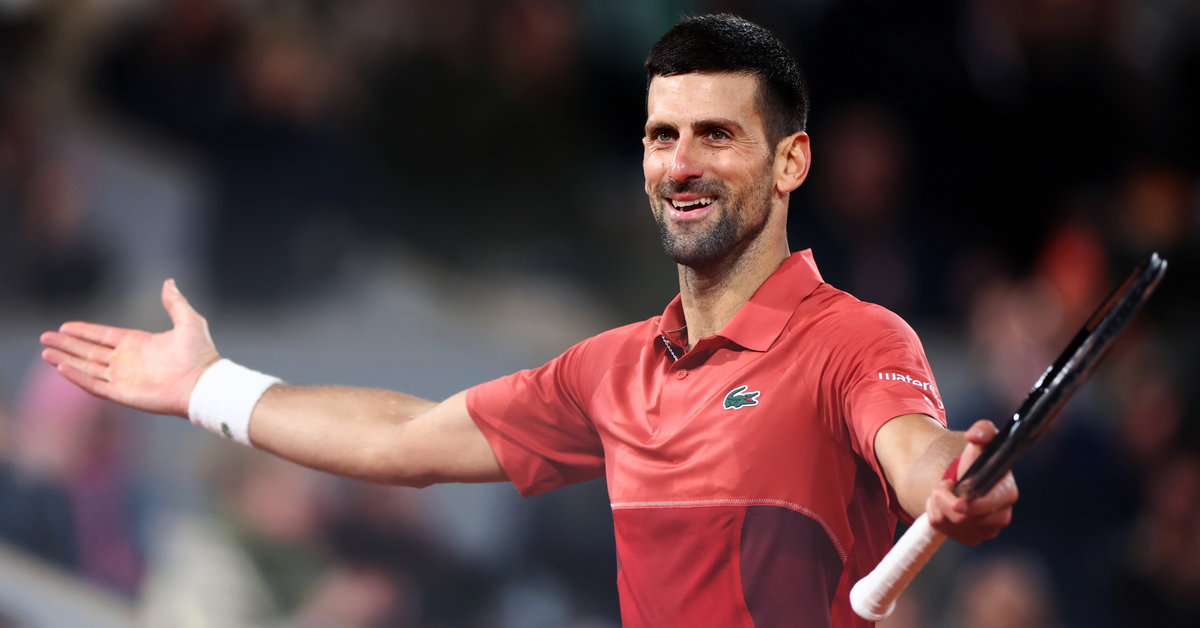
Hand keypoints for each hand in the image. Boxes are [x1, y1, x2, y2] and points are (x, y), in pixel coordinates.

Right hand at [40, 279, 219, 417]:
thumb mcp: (188, 321)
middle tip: (44, 338)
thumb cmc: (200, 354)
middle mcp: (128, 361)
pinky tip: (61, 368)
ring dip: (66, 360)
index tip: (64, 326)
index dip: (84, 331)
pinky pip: (95, 385)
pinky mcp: (123, 393)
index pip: (103, 336)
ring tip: (45, 353)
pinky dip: (77, 377)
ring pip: (87, 367)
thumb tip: (168, 281)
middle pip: (89, 351)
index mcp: (139, 344)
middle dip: (67, 345)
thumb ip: (175, 302)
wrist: (205, 383)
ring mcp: (124, 378)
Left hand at [925, 419, 1018, 544]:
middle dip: (945, 498)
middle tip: (944, 484)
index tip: (955, 495)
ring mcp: (987, 530)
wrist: (961, 476)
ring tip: (944, 492)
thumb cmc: (975, 459)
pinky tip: (944, 505)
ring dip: (938, 505)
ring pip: (951, 523)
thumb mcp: (980, 439)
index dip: (970, 503)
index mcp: (1008, 493)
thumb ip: (983, 431)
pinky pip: (944, 530)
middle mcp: (1002, 515)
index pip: (990, 505)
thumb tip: (975, 435)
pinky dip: (936, 515)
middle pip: (964, 517)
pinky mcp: (971, 537)